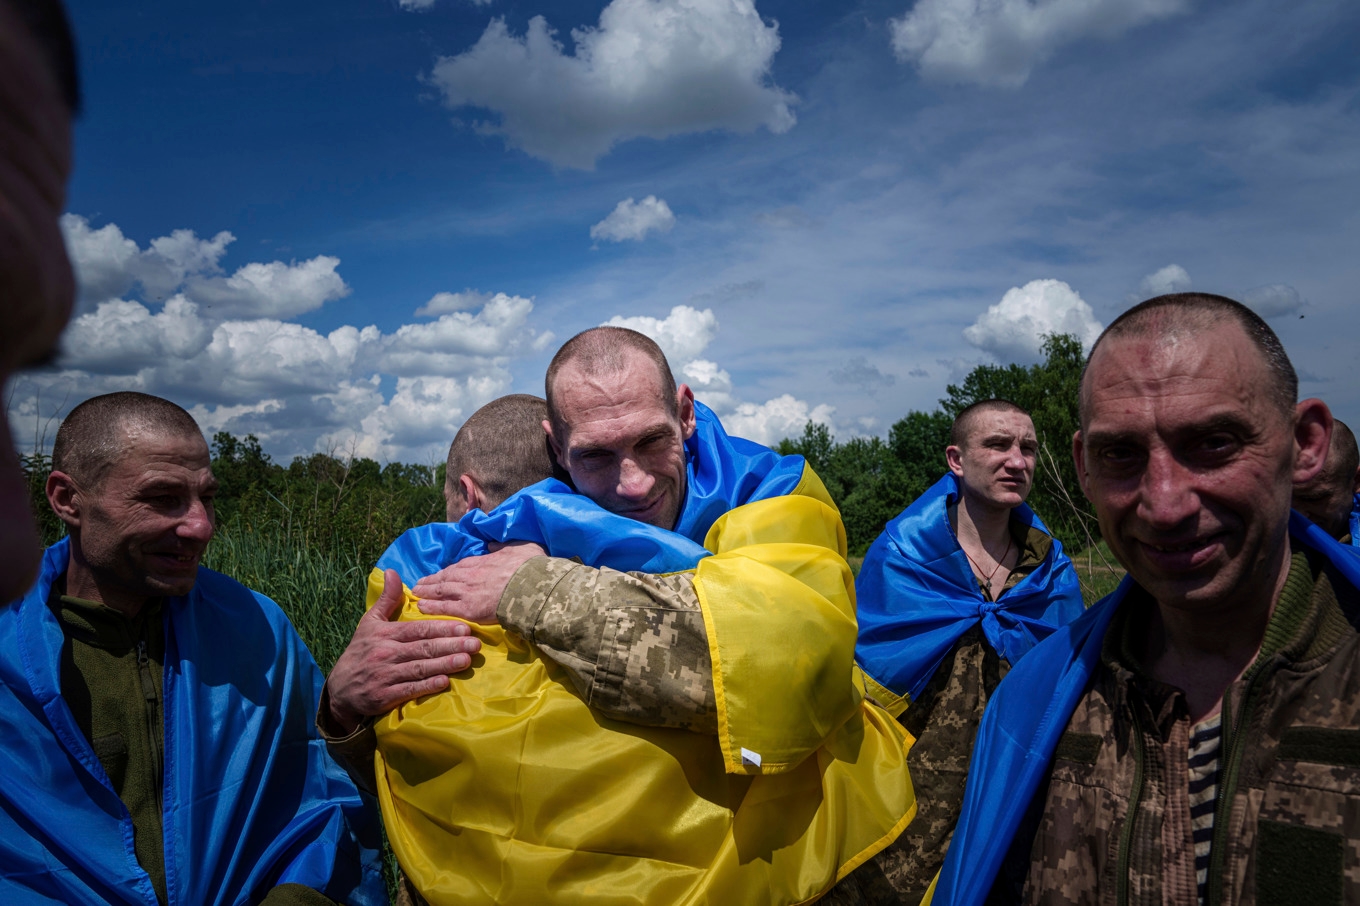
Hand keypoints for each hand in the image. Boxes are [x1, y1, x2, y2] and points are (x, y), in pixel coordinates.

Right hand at [325, 569, 482, 733]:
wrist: (340, 688)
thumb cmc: (361, 651)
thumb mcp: (370, 622)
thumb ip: (386, 599)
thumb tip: (392, 571)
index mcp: (385, 634)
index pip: (418, 629)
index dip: (442, 627)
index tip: (464, 627)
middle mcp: (386, 653)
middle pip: (423, 648)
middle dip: (451, 645)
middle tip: (475, 643)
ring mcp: (385, 675)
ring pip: (419, 668)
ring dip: (444, 664)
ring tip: (466, 660)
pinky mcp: (385, 696)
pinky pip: (409, 690)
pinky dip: (427, 686)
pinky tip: (445, 682)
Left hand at [413, 541, 546, 622]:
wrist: (532, 586)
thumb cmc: (529, 566)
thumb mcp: (519, 546)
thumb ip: (502, 546)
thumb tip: (492, 545)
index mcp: (479, 561)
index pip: (457, 566)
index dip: (445, 571)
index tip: (437, 574)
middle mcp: (468, 575)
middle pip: (444, 578)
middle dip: (430, 581)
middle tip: (418, 584)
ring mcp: (466, 593)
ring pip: (440, 592)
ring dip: (426, 592)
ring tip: (416, 594)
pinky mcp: (468, 610)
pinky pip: (444, 608)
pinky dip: (431, 607)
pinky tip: (421, 608)